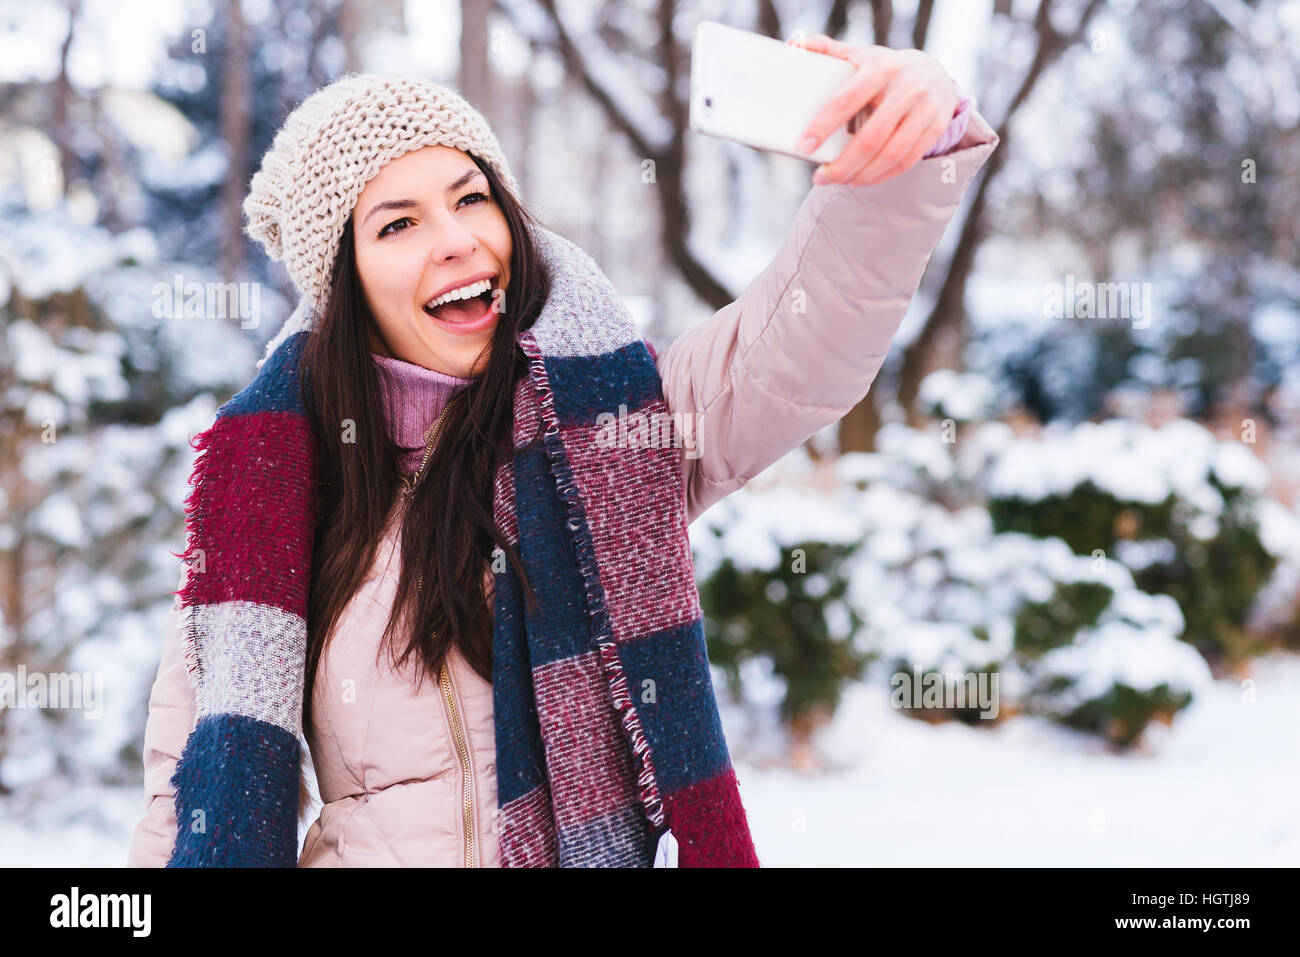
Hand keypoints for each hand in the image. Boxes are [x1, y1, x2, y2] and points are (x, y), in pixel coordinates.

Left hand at [790, 34, 958, 186]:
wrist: (934, 72)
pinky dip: (881, 176)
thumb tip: (796, 44)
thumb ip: (828, 51)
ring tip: (838, 180)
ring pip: (890, 154)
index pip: (846, 101)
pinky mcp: (934, 128)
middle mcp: (905, 88)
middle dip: (842, 165)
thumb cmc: (885, 68)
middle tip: (819, 177)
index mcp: (880, 67)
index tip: (804, 147)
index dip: (823, 127)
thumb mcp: (860, 55)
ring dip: (860, 175)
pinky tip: (861, 179)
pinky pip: (906, 161)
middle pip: (870, 138)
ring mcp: (924, 109)